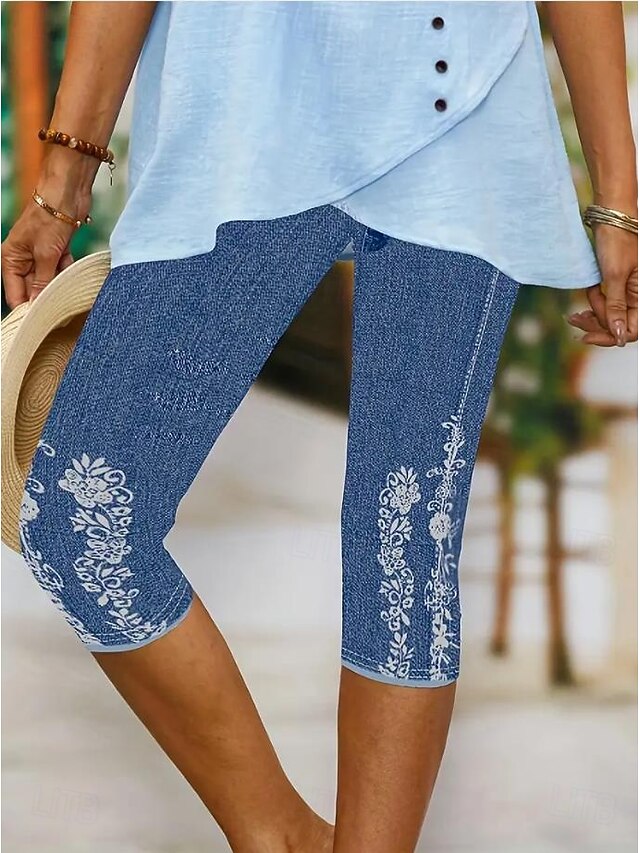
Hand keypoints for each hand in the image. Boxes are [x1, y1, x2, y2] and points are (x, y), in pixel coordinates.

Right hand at [1, 178, 90, 309]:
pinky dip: (66, 271)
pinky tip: (71, 267)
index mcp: (11, 259)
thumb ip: (42, 282)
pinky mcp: (56, 250)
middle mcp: (23, 259)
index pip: (15, 294)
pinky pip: (60, 270)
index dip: (27, 308)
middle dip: (45, 297)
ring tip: (67, 288)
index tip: (41, 321)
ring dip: (58, 284)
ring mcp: (40, 255)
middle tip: (60, 311)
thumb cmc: (49, 217)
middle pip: (32, 289)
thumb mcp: (45, 255)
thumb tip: (36, 305)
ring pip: (48, 281)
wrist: (67, 192)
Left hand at [567, 221, 637, 346]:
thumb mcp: (614, 276)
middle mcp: (637, 295)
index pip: (631, 330)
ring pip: (610, 315)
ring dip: (592, 315)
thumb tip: (621, 337)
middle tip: (574, 320)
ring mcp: (626, 290)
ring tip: (574, 314)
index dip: (609, 336)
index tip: (587, 336)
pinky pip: (606, 302)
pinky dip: (593, 303)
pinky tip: (584, 299)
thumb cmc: (617, 241)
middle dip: (596, 325)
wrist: (611, 216)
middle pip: (618, 325)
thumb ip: (616, 306)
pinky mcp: (616, 283)